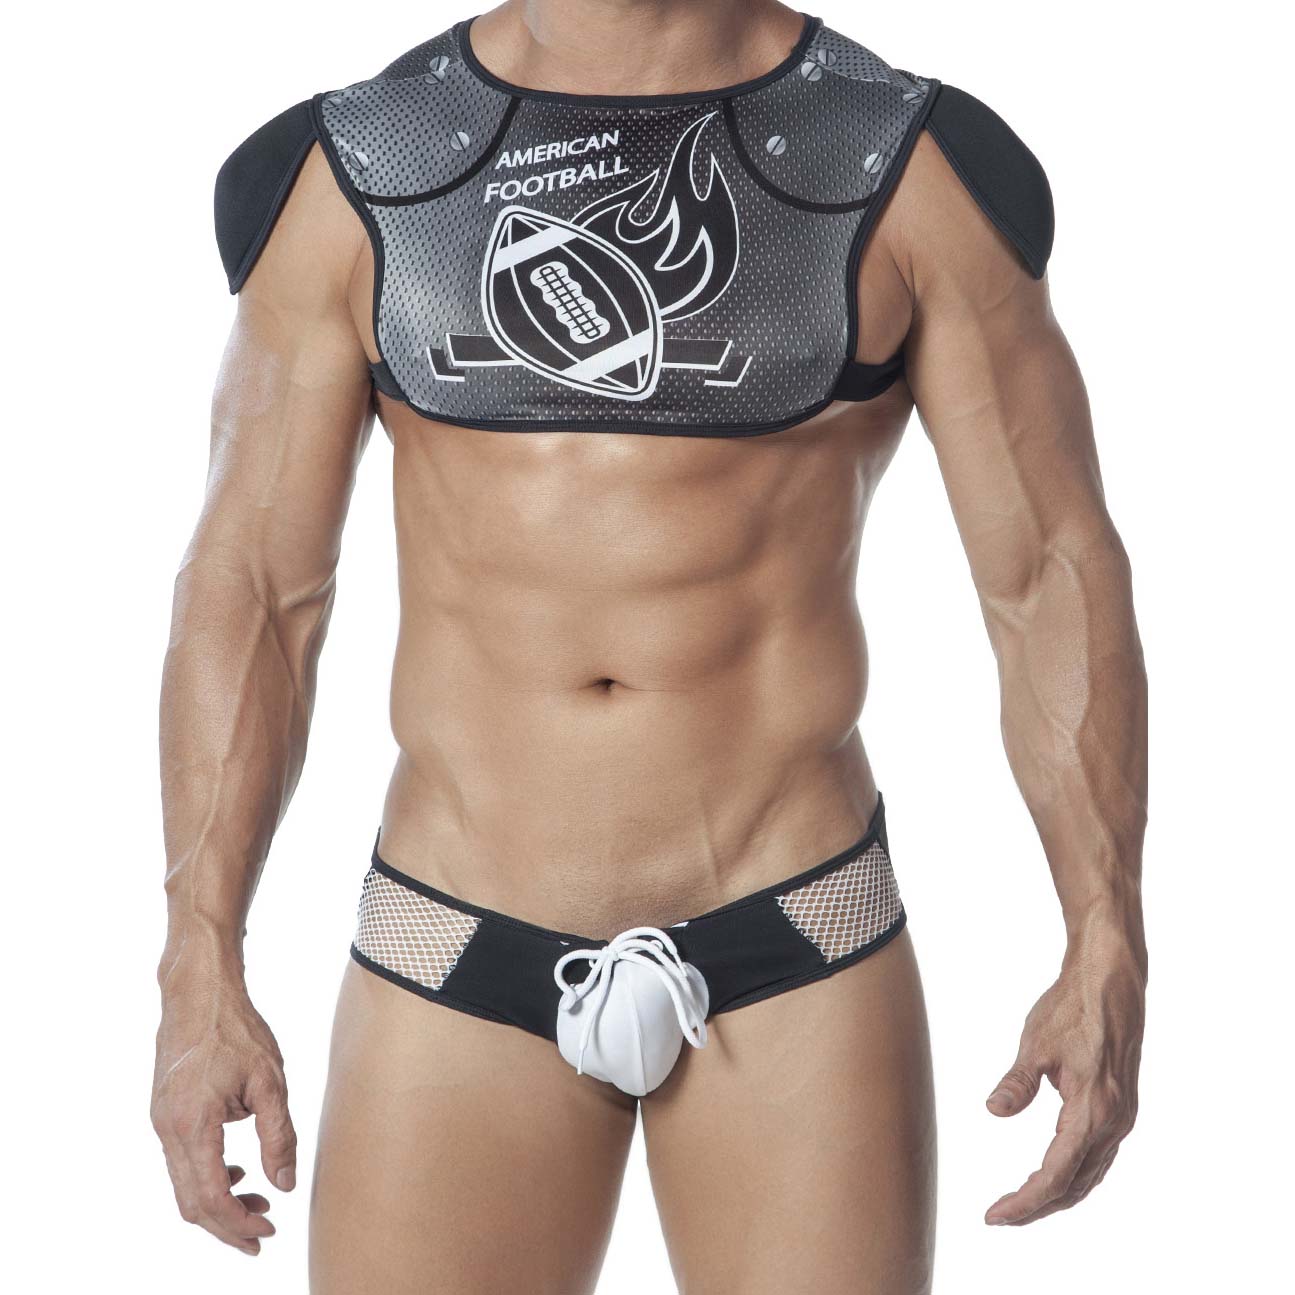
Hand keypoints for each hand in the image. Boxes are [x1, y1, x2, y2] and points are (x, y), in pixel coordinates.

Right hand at [151, 971, 296, 1253]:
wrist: (199, 994)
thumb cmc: (237, 1030)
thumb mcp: (270, 1080)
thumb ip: (278, 1135)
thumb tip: (284, 1184)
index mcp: (193, 1123)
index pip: (212, 1196)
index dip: (239, 1222)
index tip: (268, 1230)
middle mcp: (168, 1129)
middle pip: (192, 1202)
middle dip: (227, 1226)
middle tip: (264, 1233)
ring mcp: (161, 1122)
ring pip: (184, 1186)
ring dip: (218, 1203)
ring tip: (260, 1202)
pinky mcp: (164, 1114)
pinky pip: (181, 1162)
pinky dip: (207, 1178)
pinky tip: (239, 1172)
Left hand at [984, 934, 1144, 1224]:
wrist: (1111, 982)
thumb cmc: (1072, 1008)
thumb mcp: (1036, 1044)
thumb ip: (1017, 1083)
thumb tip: (994, 1112)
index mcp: (1093, 1110)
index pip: (1056, 1174)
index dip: (1025, 1201)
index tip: (994, 1215)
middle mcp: (1114, 1123)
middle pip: (1075, 1184)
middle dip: (1037, 1206)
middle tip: (1000, 1216)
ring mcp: (1123, 1118)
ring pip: (1089, 1174)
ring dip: (1057, 1194)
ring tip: (1020, 1204)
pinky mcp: (1122, 1109)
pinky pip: (1098, 1156)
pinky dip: (1074, 1174)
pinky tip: (1053, 1176)